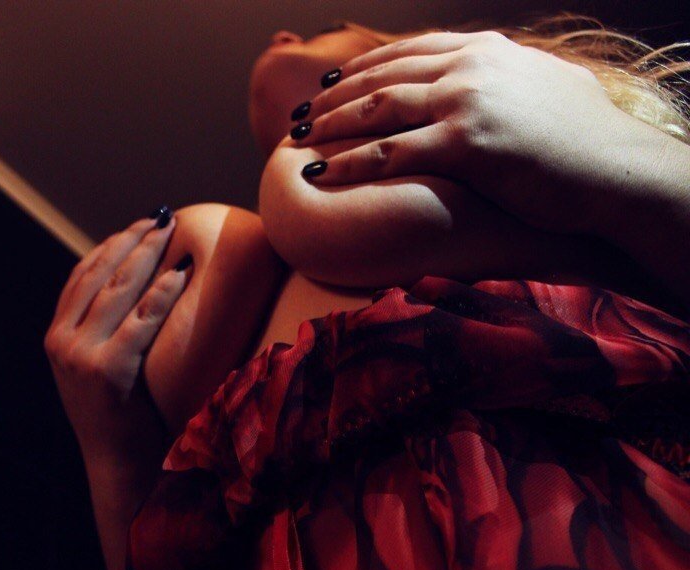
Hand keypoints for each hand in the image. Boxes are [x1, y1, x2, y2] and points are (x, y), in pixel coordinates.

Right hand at [44, 210, 188, 462]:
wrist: (117, 465)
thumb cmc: (120, 416)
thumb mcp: (97, 367)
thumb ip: (102, 332)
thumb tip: (132, 289)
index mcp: (56, 336)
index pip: (80, 276)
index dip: (111, 245)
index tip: (139, 224)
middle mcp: (62, 340)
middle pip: (98, 275)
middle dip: (131, 241)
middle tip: (160, 218)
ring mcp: (80, 355)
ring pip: (116, 291)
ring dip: (146, 256)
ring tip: (170, 232)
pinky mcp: (107, 371)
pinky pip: (139, 322)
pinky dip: (160, 294)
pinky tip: (179, 273)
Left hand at [293, 31, 638, 233]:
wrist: (617, 170)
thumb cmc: (584, 140)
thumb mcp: (542, 88)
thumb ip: (503, 79)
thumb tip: (487, 79)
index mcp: (485, 49)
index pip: (408, 51)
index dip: (362, 66)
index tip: (332, 80)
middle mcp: (470, 66)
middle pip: (382, 76)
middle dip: (334, 95)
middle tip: (302, 114)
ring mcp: (465, 101)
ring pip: (377, 108)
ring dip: (331, 123)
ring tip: (300, 139)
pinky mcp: (464, 142)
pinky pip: (387, 151)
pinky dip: (347, 162)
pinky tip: (319, 172)